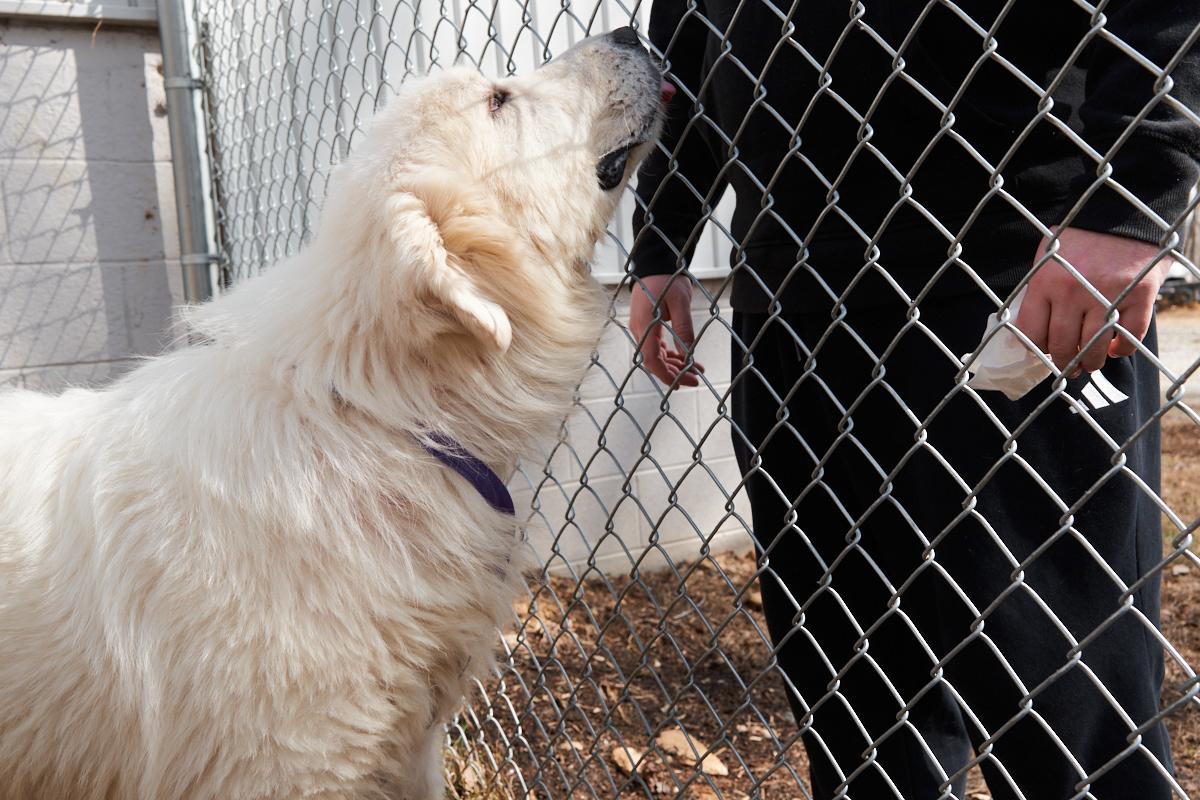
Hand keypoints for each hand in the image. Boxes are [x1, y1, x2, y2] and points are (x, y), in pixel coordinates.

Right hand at [629, 274, 704, 386]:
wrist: (656, 263)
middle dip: (674, 373)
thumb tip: (688, 355)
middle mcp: (639, 329)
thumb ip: (684, 329)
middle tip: (696, 379)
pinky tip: (685, 359)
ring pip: (656, 355)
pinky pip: (656, 346)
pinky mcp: (646, 325)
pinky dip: (670, 354)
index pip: (651, 359)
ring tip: (695, 370)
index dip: (666, 375)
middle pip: (654, 361)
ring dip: (674, 365)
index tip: (683, 382)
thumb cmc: (668, 279)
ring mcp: (641, 328)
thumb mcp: (681, 303)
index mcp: (644, 324)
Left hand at [1014, 227, 1172, 376]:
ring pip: (1093, 348)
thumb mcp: (1047, 257)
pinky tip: (1115, 348)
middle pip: (1062, 345)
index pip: (1031, 333)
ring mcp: (1107, 295)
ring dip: (1091, 362)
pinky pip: (1128, 338)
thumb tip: (1030, 329)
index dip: (1035, 350)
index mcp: (1045, 283)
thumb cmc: (1080, 236)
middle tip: (1068, 366)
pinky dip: (1122, 350)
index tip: (1041, 355)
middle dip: (1063, 362)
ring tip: (1090, 363)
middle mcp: (1072, 292)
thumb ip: (1039, 290)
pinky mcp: (1139, 296)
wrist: (1123, 210)